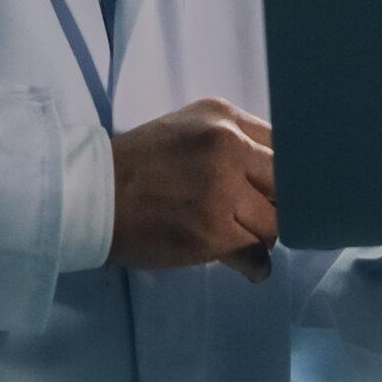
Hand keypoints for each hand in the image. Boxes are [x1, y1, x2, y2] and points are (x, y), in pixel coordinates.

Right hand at [108, 97, 278, 281]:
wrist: (92, 195)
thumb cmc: (139, 163)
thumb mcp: (189, 129)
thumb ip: (235, 141)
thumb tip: (282, 175)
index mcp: (224, 117)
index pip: (286, 145)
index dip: (290, 172)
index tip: (285, 189)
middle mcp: (229, 147)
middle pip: (287, 183)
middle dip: (280, 204)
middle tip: (266, 216)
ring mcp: (222, 190)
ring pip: (274, 221)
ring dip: (263, 235)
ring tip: (245, 238)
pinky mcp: (212, 232)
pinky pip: (255, 252)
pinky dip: (255, 263)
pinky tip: (249, 264)